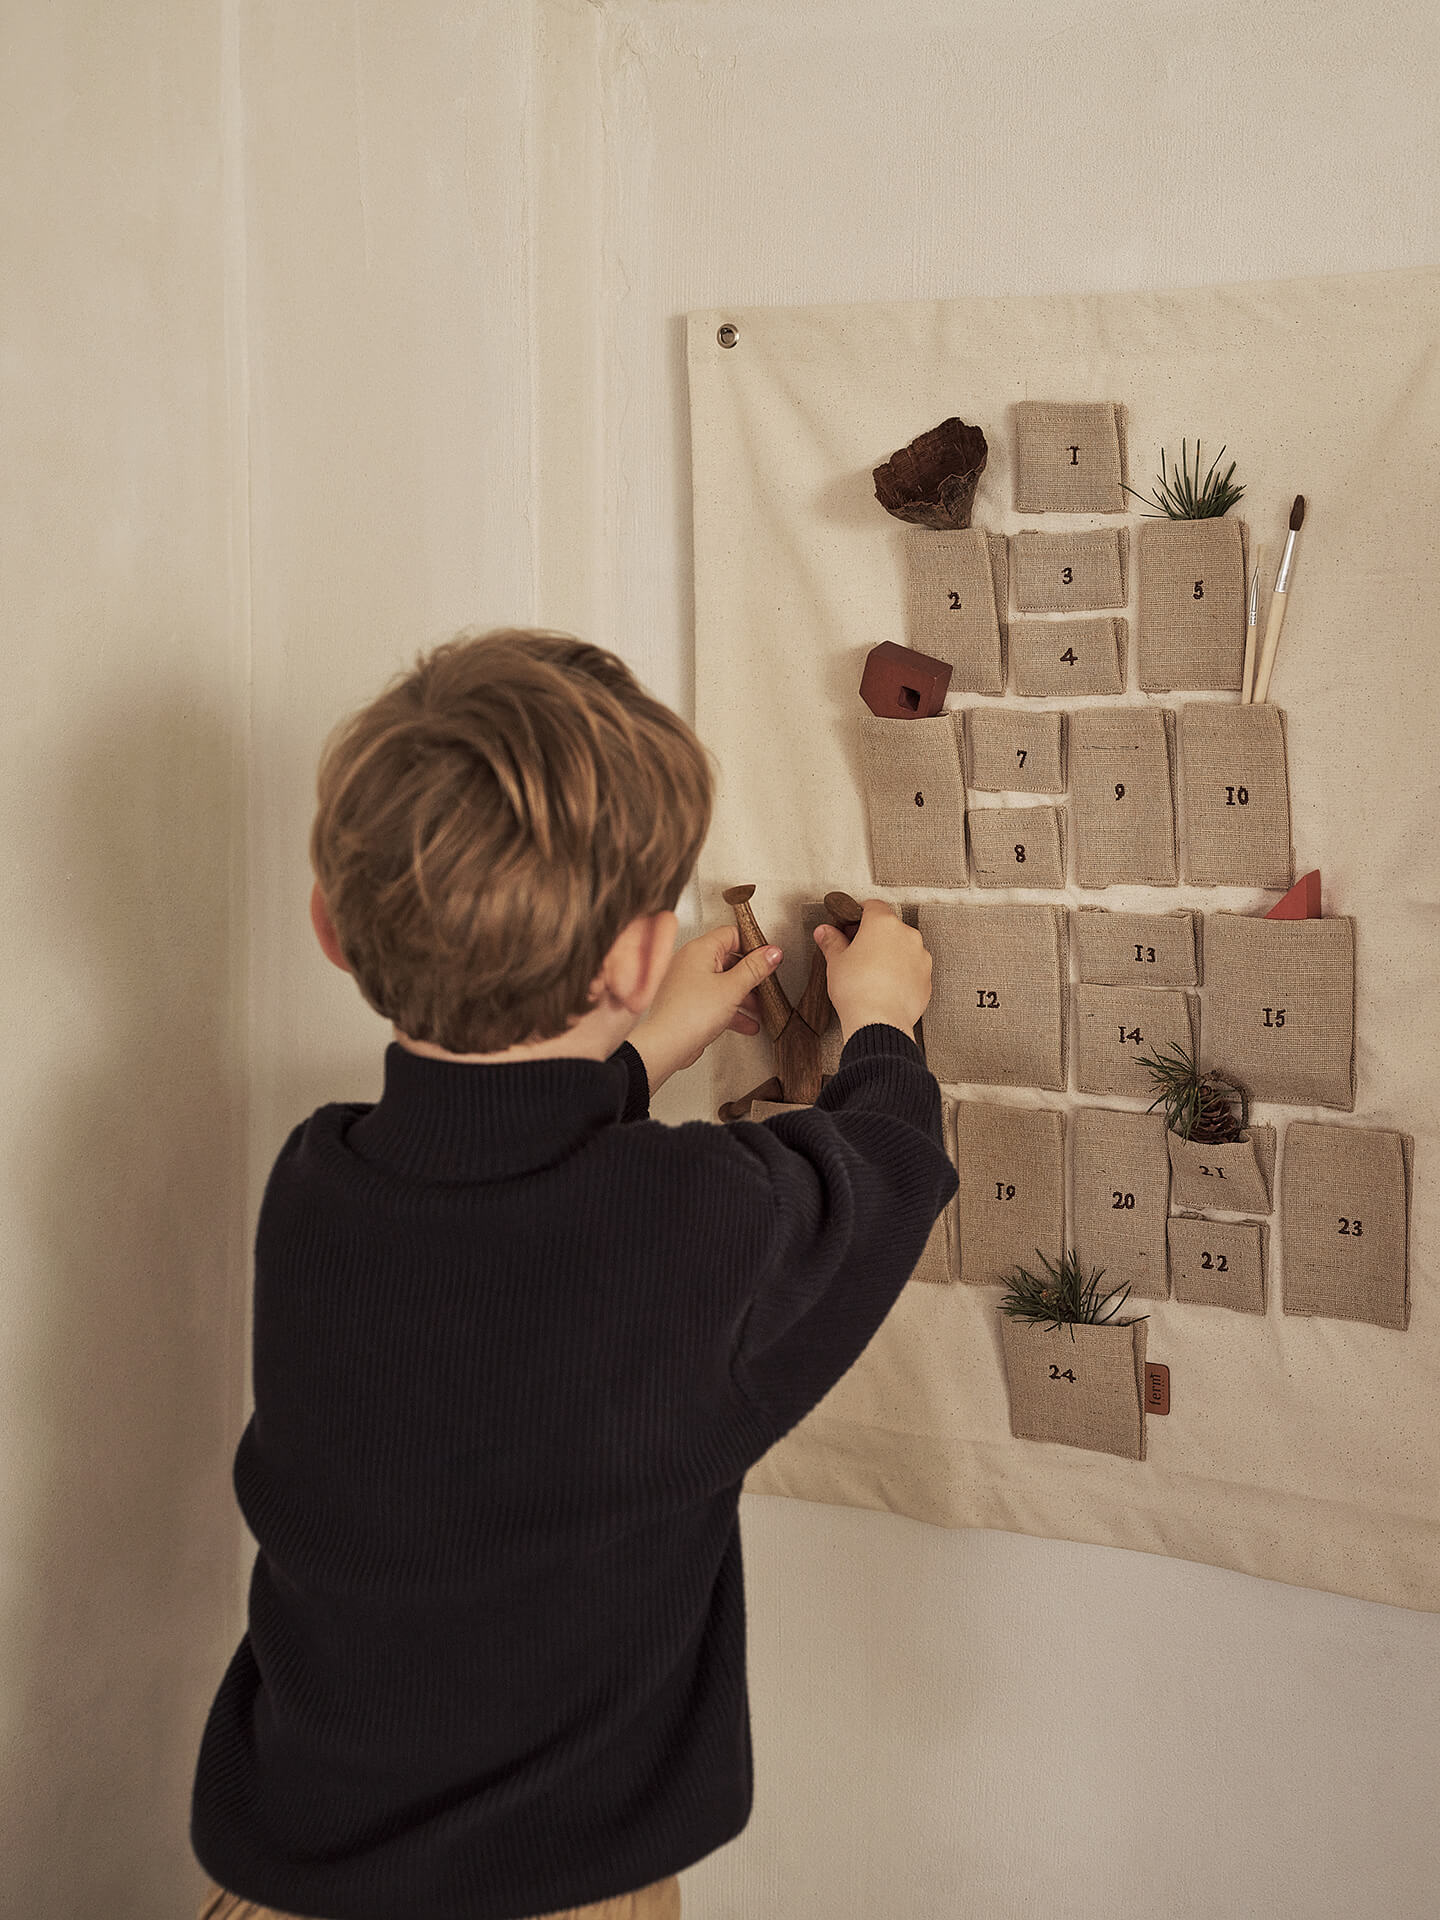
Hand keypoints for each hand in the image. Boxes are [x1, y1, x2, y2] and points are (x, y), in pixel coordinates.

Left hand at [631, 925, 783, 1092]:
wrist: (666, 1045)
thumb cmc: (690, 1014)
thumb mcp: (733, 988)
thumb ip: (755, 968)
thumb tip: (772, 952)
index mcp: (699, 950)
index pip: (732, 934)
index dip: (753, 945)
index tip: (768, 958)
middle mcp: (690, 962)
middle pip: (729, 960)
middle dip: (750, 975)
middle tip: (766, 984)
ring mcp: (687, 983)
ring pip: (723, 982)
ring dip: (744, 996)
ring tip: (760, 1008)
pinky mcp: (688, 1003)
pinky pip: (714, 1000)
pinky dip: (731, 1010)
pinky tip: (747, 1024)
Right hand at [813, 900, 931, 1042]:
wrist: (878, 1022)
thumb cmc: (856, 989)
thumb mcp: (836, 961)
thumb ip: (832, 942)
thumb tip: (825, 932)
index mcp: (883, 923)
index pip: (872, 906)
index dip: (858, 915)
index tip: (849, 927)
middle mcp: (907, 935)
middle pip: (889, 927)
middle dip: (874, 937)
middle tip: (856, 953)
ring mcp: (920, 957)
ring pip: (903, 948)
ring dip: (890, 955)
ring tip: (871, 974)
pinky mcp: (926, 979)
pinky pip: (912, 970)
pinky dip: (901, 974)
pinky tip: (885, 988)